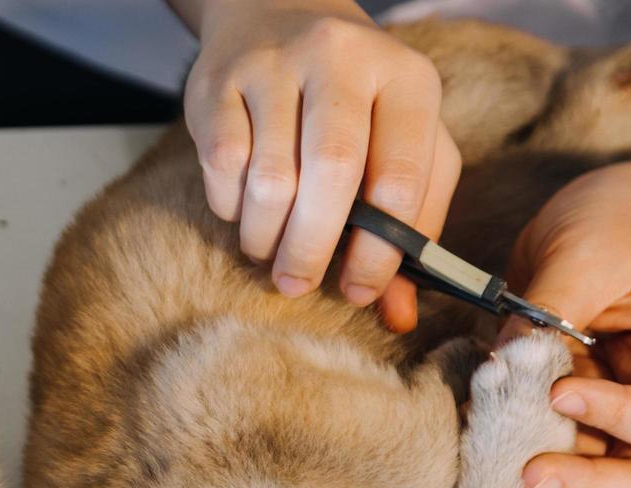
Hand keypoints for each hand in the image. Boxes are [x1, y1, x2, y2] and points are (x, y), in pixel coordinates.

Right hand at [181, 0, 460, 328]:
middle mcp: (343, 60)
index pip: (401, 179)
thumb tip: (398, 314)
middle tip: (298, 284)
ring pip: (269, 177)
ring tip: (268, 251)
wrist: (279, 12)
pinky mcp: (220, 80)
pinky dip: (230, 207)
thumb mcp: (399, 145)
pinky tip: (241, 210)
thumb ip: (409, 228)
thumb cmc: (354, 101)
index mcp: (407, 79)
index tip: (357, 291)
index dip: (379, 252)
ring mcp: (276, 65)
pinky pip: (221, 166)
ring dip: (265, 235)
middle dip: (312, 248)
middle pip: (331, 174)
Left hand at [508, 162, 630, 487]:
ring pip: (586, 474)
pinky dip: (506, 442)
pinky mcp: (556, 407)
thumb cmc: (621, 224)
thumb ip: (551, 305)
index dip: (619, 418)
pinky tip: (473, 420)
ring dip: (538, 466)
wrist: (613, 212)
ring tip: (485, 441)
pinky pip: (536, 442)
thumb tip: (505, 358)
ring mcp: (602, 410)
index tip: (560, 392)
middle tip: (529, 473)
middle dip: (589, 486)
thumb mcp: (589, 249)